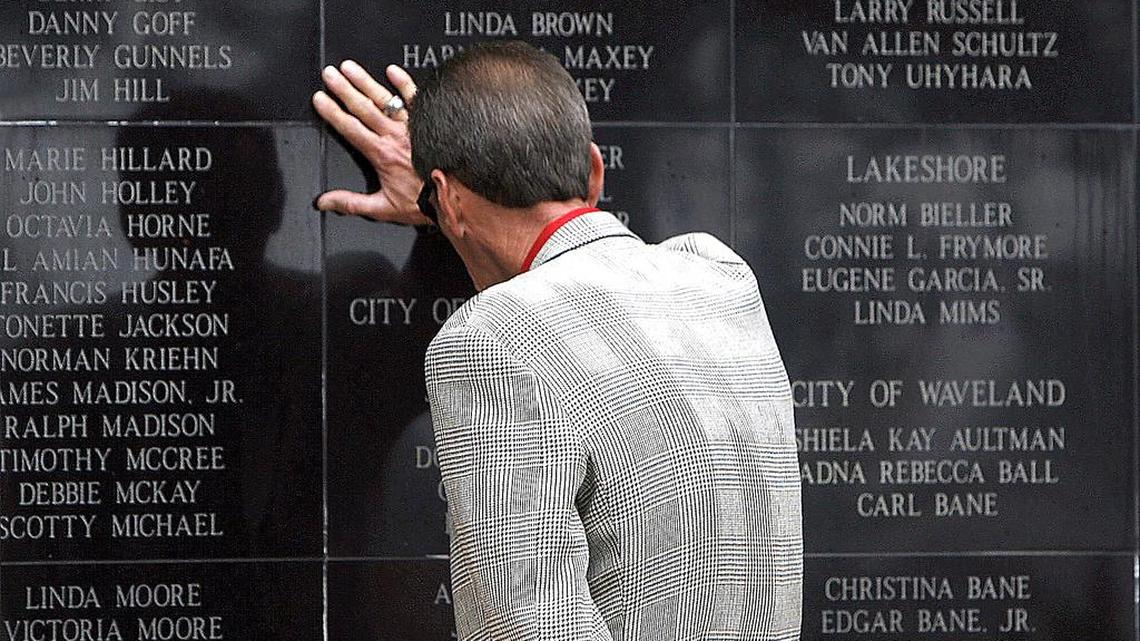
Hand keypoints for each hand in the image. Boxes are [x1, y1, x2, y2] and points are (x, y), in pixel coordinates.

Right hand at [313, 60, 430, 224]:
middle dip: (343, 89)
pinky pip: (415, 98)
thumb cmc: (423, 202)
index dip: (332, 112)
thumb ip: (351, 203)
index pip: (350, 128)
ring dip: (365, 81)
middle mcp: (394, 136)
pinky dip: (405, 82)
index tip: (320, 98)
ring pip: (385, 99)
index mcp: (381, 154)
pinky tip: (392, 70)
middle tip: (329, 74)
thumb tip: (325, 202)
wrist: (454, 197)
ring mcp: (411, 126)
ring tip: (350, 67)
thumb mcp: (383, 208)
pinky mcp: (428, 122)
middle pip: (363, 107)